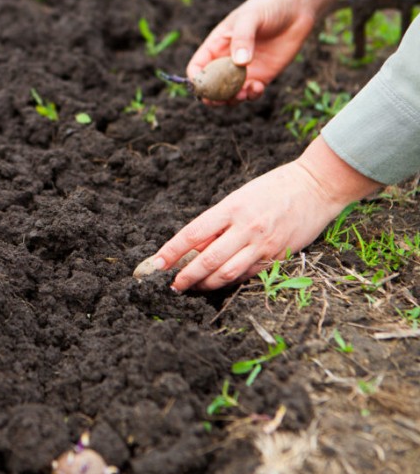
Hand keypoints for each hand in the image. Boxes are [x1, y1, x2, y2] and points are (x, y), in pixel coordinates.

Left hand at [138, 138, 380, 291]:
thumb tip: (193, 246)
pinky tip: (218, 283)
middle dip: (185, 275)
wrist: (317, 186)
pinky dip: (229, 281)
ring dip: (205, 284)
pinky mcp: (277, 256)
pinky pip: (247, 275)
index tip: (156, 264)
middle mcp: (246, 227)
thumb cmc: (273, 188)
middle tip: (172, 284)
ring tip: (191, 287)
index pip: (193, 234)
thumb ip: (217, 222)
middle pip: (207, 260)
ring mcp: (263, 244)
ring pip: (226, 273)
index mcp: (232, 208)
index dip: (171, 251)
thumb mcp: (239, 197)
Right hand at [187, 0, 342, 102]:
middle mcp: (226, 61)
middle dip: (212, 96)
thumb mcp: (250, 17)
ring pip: (230, 94)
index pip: (197, 67)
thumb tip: (239, 63)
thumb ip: (242, 38)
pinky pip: (251, 92)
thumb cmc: (268, 5)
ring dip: (232, 99)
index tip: (202, 85)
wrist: (297, 7)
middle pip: (211, 87)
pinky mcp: (262, 76)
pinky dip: (251, 95)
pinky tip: (256, 88)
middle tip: (219, 100)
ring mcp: (244, 71)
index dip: (196, 79)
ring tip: (240, 94)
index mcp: (216, 46)